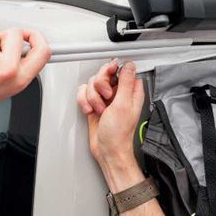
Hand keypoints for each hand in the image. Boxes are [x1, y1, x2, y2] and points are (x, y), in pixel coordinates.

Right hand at [77, 60, 144, 191]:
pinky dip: (84, 102)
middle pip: (104, 74)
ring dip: (92, 97)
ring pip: (92, 84)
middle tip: (105, 97)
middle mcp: (119, 93)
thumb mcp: (123, 104)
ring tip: (100, 109)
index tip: (109, 76)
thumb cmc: (119, 133)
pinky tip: (90, 111)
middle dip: (100, 85)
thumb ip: (125, 82)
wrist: (108, 150)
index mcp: (131, 91)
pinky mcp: (94, 104)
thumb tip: (129, 65)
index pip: (121, 69)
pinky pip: (84, 94)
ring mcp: (106, 99)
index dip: (113, 70)